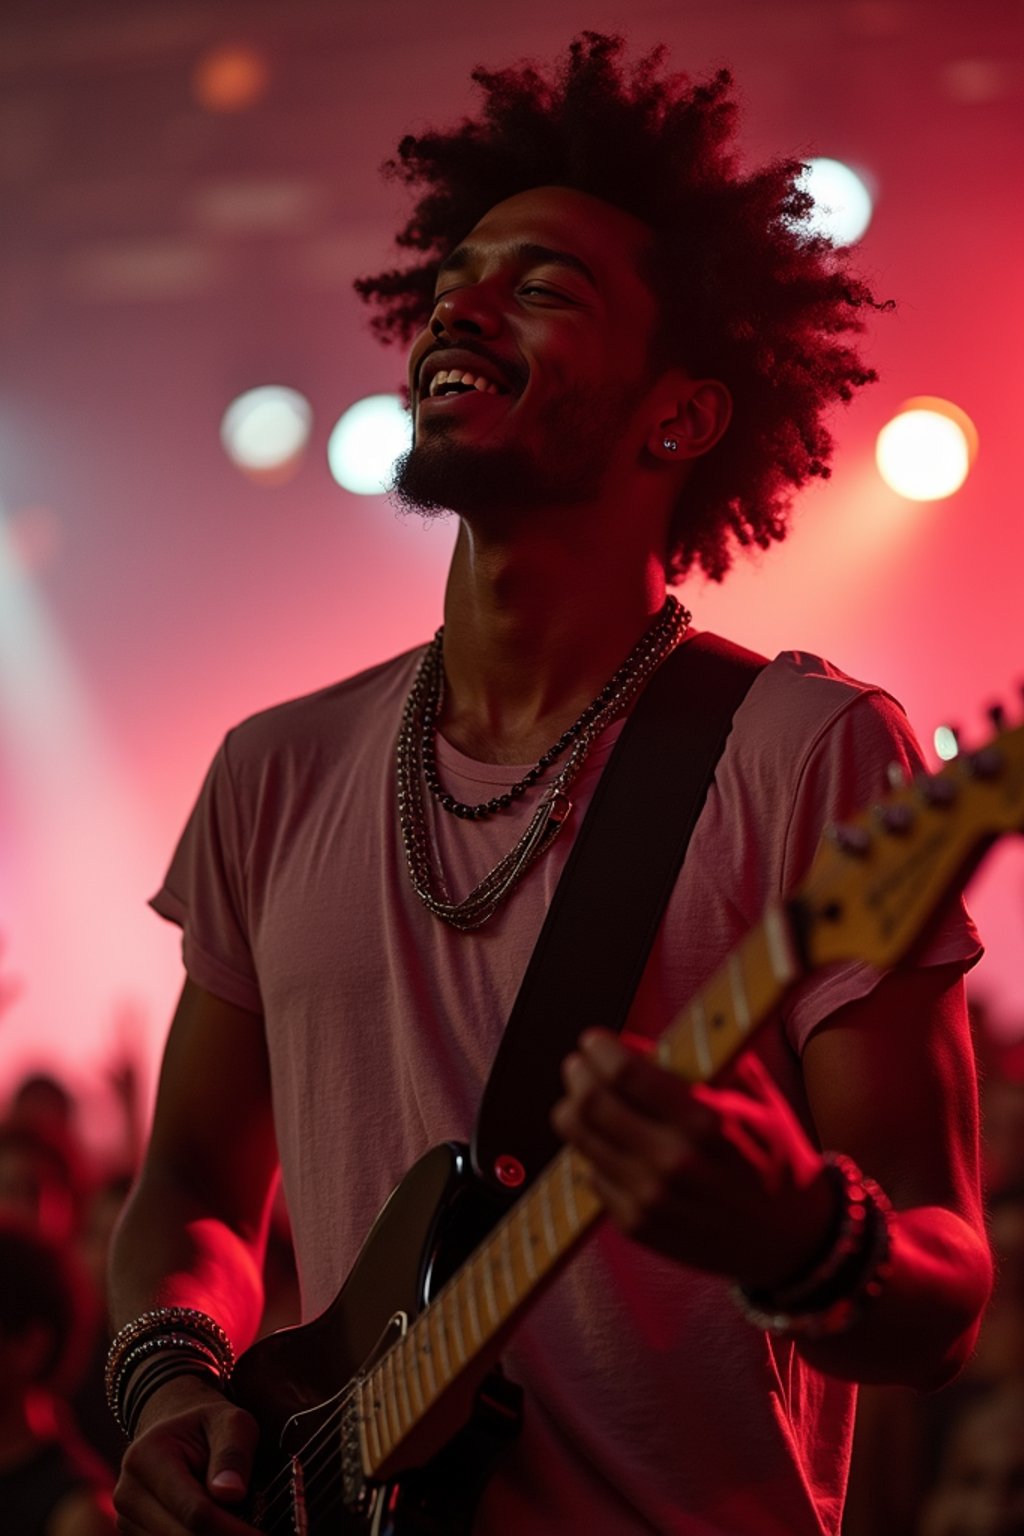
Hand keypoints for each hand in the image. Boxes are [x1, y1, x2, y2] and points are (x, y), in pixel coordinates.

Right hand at [113, 1376, 258, 1533]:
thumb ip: (232, 1454)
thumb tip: (231, 1494)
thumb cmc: (207, 1425)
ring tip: (243, 1528)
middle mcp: (128, 1494)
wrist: (174, 1431)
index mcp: (147, 1458)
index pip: (194, 1510)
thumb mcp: (230, 1421)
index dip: (232, 1531)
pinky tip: (221, 1531)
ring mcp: (126, 1520)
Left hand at [551, 1030, 834, 1288]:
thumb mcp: (751, 1098)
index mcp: (705, 1122)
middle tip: (581, 1065)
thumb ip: (696, 1065)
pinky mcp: (636, 1226)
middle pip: (589, 1105)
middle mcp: (672, 1162)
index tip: (593, 1039)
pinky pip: (591, 1174)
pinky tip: (612, 1143)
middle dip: (579, 1075)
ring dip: (574, 1109)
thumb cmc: (773, 1154)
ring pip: (579, 1139)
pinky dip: (595, 1152)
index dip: (599, 1049)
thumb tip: (632, 1043)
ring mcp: (650, 1199)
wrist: (791, 1240)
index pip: (625, 1074)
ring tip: (585, 1097)